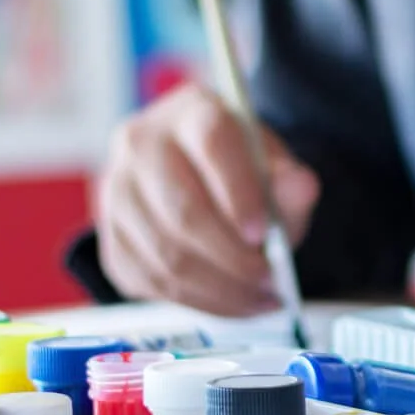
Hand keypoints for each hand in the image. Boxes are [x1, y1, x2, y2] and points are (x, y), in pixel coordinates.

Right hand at [96, 83, 321, 316]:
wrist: (197, 178)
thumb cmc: (240, 171)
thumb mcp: (274, 166)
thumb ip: (289, 180)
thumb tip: (303, 186)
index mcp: (192, 112)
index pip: (212, 144)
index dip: (238, 191)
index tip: (262, 232)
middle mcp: (143, 144)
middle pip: (183, 210)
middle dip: (233, 258)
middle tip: (270, 280)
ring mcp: (117, 191)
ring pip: (166, 254)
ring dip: (219, 289)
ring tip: (259, 298)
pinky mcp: (111, 237)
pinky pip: (151, 280)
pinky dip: (197, 301)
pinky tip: (230, 301)